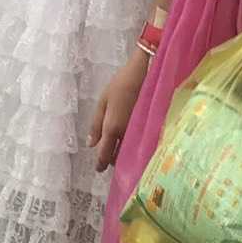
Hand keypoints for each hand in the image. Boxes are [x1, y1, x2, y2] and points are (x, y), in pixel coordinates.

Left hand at [89, 53, 150, 171]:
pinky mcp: (150, 129)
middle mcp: (126, 135)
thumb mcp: (103, 101)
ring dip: (125, 155)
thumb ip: (96, 124)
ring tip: (121, 150)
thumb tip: (91, 144)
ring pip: (130, 153)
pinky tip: (134, 144)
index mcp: (112, 128)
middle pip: (119, 157)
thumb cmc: (121, 84)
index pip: (105, 155)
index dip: (101, 164)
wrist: (146, 73)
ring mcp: (140, 133)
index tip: (99, 169)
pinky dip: (136, 148)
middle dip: (114, 160)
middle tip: (110, 156)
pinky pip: (141, 145)